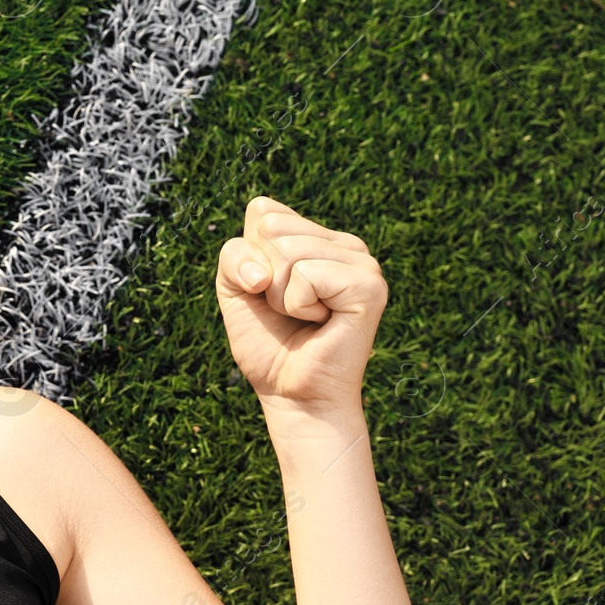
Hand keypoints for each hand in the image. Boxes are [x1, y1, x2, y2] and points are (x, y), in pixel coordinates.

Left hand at [215, 196, 387, 426]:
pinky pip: (307, 274)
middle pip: (271, 226)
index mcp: (316, 236)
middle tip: (288, 309)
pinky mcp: (370, 286)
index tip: (267, 290)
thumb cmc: (268, 342)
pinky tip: (322, 323)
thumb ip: (234, 255)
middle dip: (264, 275)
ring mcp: (363, 262)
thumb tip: (264, 272)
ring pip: (288, 249)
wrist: (292, 394)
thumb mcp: (234, 288)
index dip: (248, 256)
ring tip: (305, 317)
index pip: (263, 210)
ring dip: (280, 295)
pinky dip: (298, 305)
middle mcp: (344, 243)